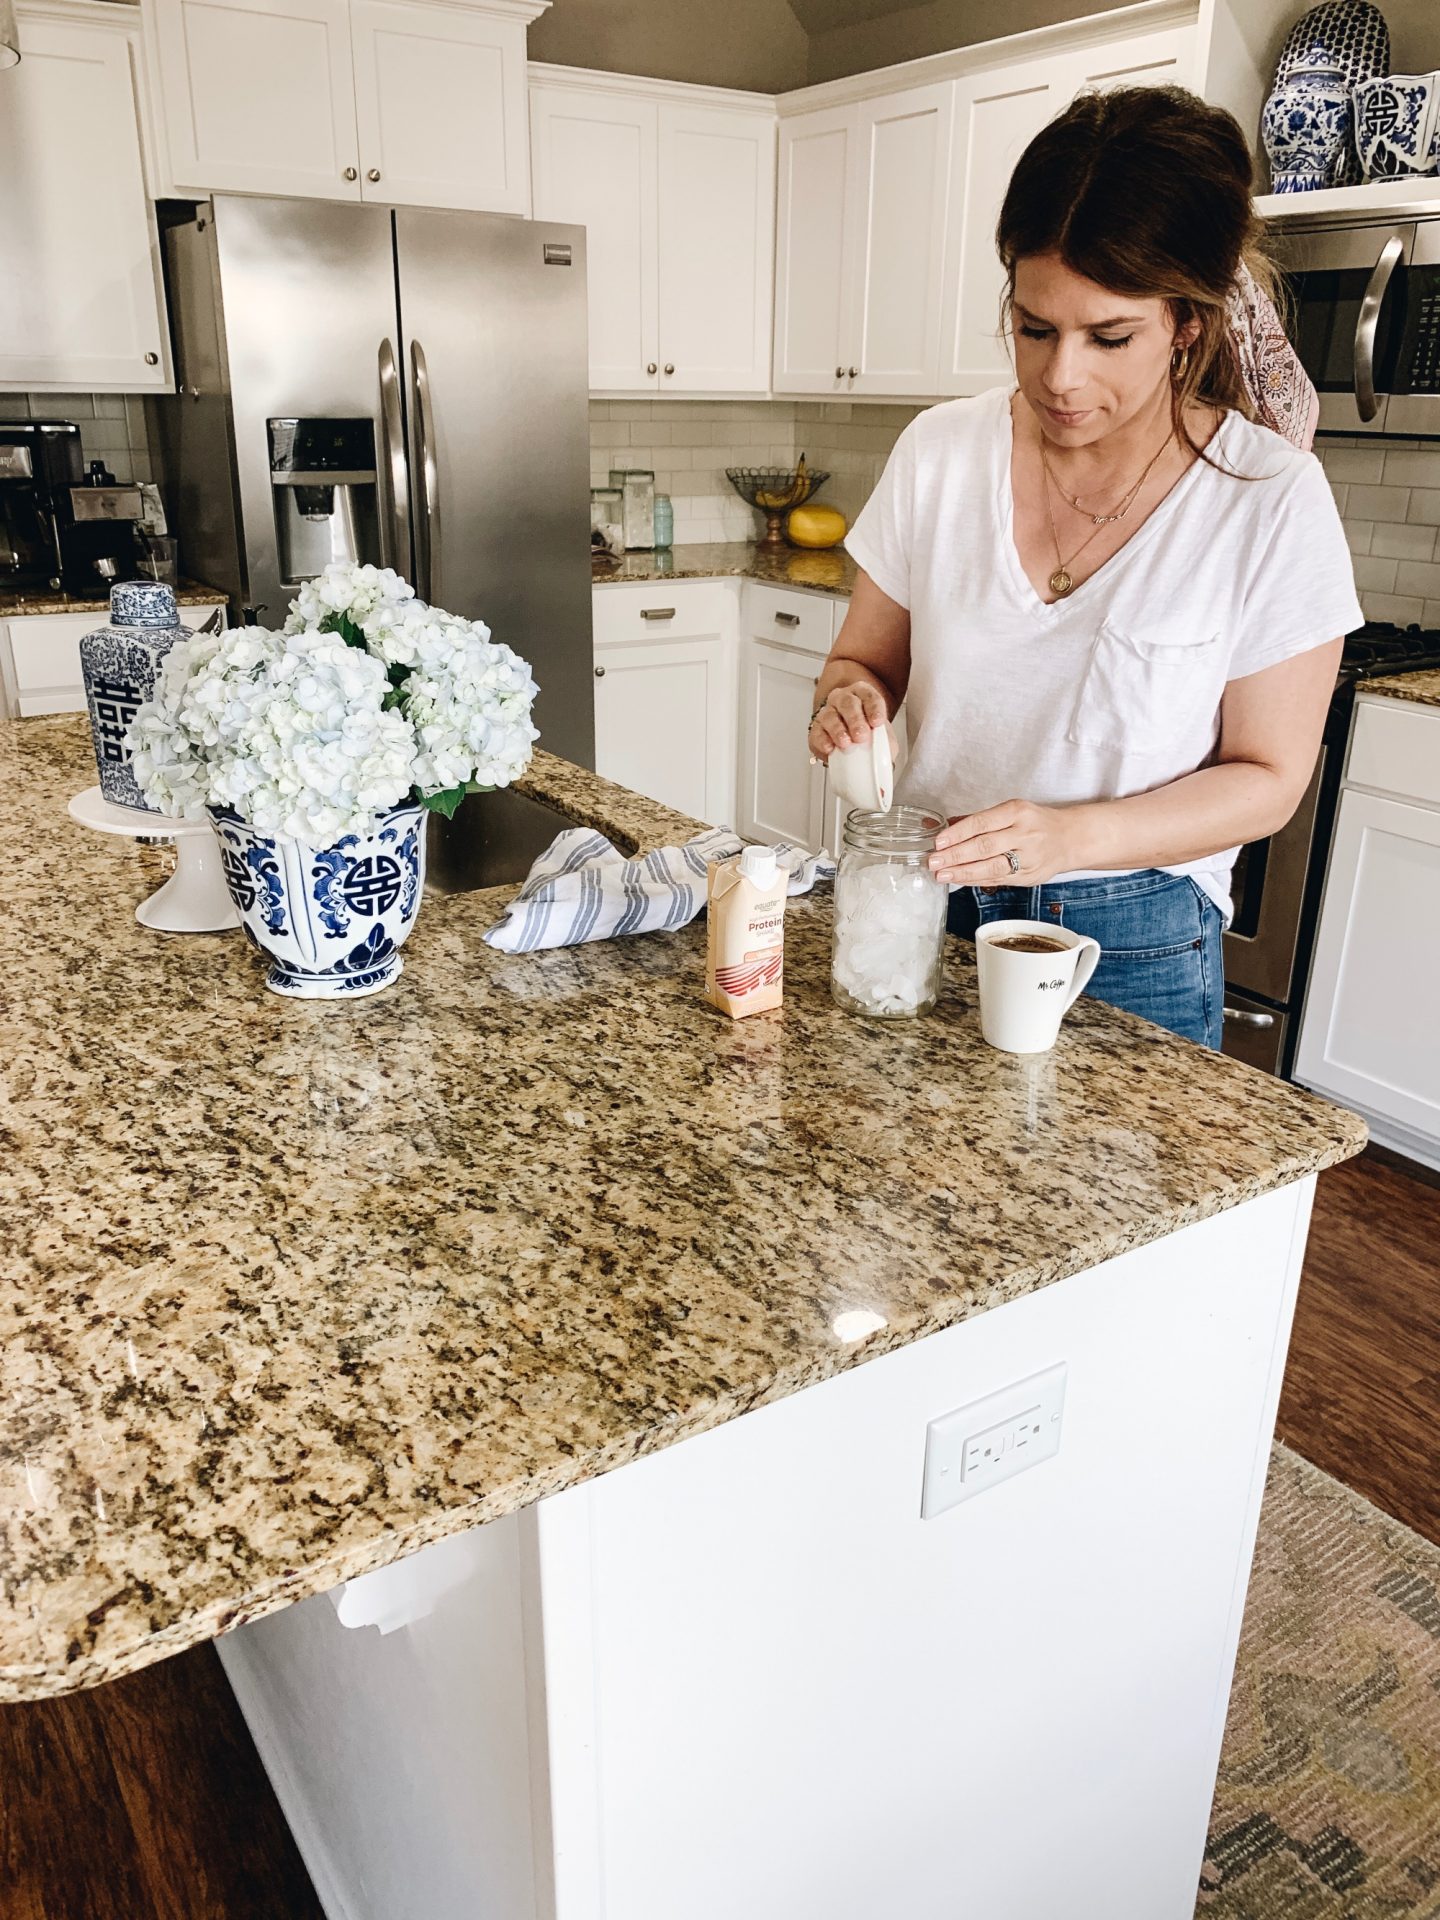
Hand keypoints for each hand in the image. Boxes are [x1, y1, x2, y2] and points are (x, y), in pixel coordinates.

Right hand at [807, 681, 888, 763]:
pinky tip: (830, 748)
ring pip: (830, 716)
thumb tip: (885, 756)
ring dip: (838, 730)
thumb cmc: (868, 735)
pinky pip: (817, 732)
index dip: (874, 708)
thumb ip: (885, 742)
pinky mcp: (816, 729)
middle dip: (855, 720)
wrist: (851, 745)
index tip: (877, 722)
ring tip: (845, 743)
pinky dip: (823, 741)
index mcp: (862, 695)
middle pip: (848, 704)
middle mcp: (843, 699)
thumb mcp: (882, 736)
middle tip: (861, 736)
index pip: (869, 696)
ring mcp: (827, 712)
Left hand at [929, 800, 1076, 886]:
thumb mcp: (1009, 811)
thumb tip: (937, 824)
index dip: (958, 833)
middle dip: (955, 855)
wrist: (1070, 838)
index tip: (938, 841)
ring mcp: (1028, 858)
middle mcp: (1024, 834)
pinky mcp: (1029, 876)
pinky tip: (959, 879)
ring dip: (963, 872)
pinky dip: (976, 880)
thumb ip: (974, 819)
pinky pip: (998, 879)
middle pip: (985, 846)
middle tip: (933, 861)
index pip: (981, 822)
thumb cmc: (1034, 822)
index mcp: (1017, 812)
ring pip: (991, 867)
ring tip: (941, 874)